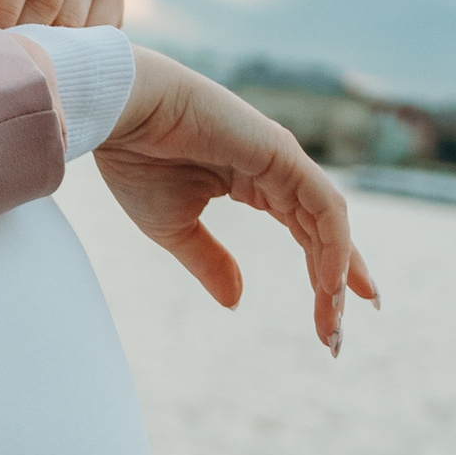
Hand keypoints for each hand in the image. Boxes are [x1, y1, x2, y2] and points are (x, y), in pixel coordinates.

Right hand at [97, 50, 378, 353]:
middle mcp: (278, 170)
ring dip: (337, 272)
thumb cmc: (136, 161)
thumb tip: (236, 301)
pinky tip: (331, 282)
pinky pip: (322, 206)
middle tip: (337, 339)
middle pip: (324, 234)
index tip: (332, 325)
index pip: (306, 235)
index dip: (323, 278)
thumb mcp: (174, 229)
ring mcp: (283, 159)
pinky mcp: (282, 152)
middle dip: (336, 286)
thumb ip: (210, 262)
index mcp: (255, 183)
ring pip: (329, 223)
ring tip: (335, 317)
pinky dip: (333, 244)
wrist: (118, 115)